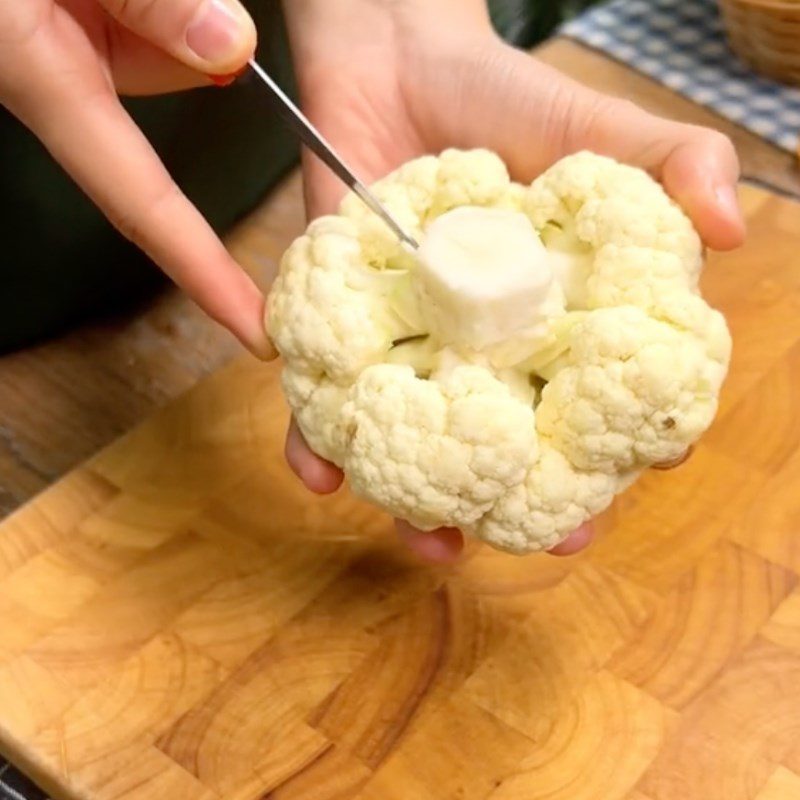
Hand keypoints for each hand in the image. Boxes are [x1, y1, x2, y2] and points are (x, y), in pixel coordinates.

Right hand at [0, 0, 272, 356]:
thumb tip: (229, 49)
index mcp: (41, 77)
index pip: (147, 205)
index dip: (204, 274)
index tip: (253, 328)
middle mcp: (48, 78)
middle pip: (159, 89)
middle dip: (170, 38)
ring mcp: (50, 49)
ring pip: (152, 50)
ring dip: (153, 5)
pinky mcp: (55, 24)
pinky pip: (129, 22)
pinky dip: (141, 2)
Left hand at [279, 0, 743, 563]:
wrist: (392, 59)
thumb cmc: (503, 100)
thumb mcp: (594, 130)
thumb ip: (669, 163)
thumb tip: (731, 229)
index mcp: (555, 322)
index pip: (593, 404)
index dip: (616, 451)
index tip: (625, 484)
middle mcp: (485, 350)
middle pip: (506, 448)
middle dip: (520, 504)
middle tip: (532, 544)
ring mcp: (413, 348)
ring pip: (416, 448)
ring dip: (416, 503)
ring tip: (424, 536)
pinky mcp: (342, 331)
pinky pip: (325, 399)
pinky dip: (317, 441)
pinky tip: (321, 473)